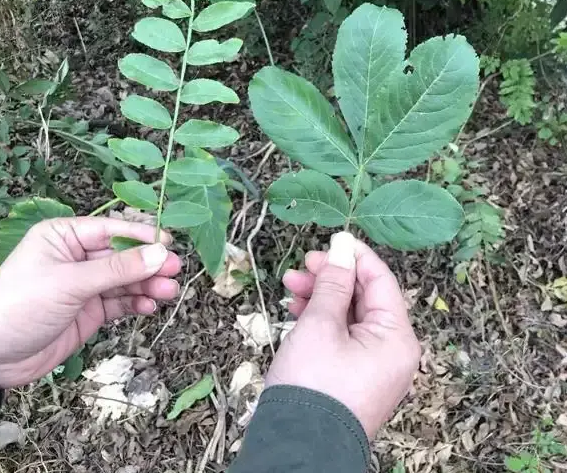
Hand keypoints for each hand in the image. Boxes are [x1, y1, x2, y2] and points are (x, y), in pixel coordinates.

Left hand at [0, 217, 180, 393]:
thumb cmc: (21, 304)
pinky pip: (118, 302)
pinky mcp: (88, 311)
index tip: (169, 243)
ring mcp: (83, 285)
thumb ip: (117, 270)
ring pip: (124, 280)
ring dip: (146, 285)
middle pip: (122, 256)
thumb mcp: (70, 283)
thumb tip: (159, 253)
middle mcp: (76, 257)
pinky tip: (149, 306)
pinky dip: (135, 303)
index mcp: (64, 236)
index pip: (111, 230)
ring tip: (168, 292)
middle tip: (174, 270)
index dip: (141, 236)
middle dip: (148, 263)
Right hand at [267, 232, 419, 438]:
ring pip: (350, 316)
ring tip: (291, 285)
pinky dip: (321, 320)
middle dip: (332, 278)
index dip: (355, 256)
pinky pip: (343, 337)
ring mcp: (374, 367)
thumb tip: (343, 247)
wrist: (297, 448)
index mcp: (396, 338)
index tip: (330, 239)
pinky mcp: (354, 378)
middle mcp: (392, 352)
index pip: (381, 281)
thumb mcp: (321, 324)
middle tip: (303, 265)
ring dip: (322, 297)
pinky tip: (297, 310)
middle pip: (365, 298)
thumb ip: (334, 283)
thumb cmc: (313, 385)